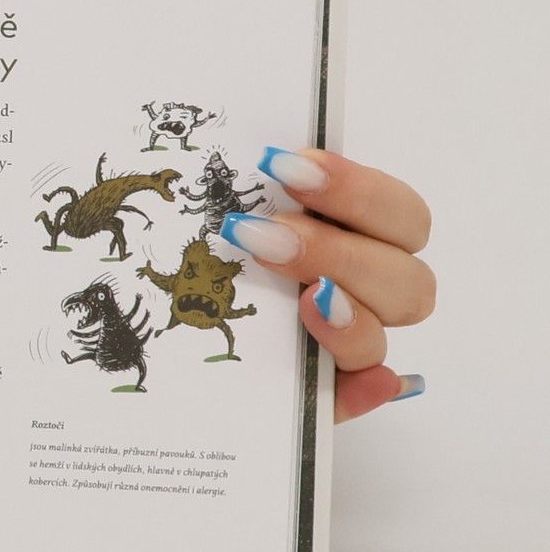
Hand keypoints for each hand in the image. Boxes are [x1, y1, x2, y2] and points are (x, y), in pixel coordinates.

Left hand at [222, 149, 433, 422]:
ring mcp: (347, 344)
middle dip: (336, 248)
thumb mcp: (212, 218)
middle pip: (406, 273)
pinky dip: (367, 387)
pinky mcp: (325, 393)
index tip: (285, 166)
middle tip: (262, 234)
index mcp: (348, 234)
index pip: (396, 211)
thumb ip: (242, 185)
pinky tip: (368, 382)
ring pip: (387, 330)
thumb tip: (271, 156)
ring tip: (299, 296)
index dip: (354, 187)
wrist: (146, 341)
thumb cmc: (195, 258)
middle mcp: (362, 289)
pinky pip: (360, 395)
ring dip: (348, 309)